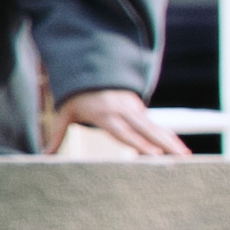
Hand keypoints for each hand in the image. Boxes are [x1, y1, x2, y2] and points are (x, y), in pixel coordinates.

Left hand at [51, 86, 185, 159]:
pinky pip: (156, 125)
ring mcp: (134, 109)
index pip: (124, 132)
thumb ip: (56, 135)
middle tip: (179, 157)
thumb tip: (43, 155)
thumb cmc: (76, 98)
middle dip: (164, 144)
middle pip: (146, 130)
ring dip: (172, 142)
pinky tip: (181, 148)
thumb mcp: (64, 113)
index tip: (154, 155)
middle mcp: (124, 111)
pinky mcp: (140, 109)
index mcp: (105, 114)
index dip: (139, 143)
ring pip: (156, 127)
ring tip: (186, 156)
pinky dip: (169, 136)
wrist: (91, 72)